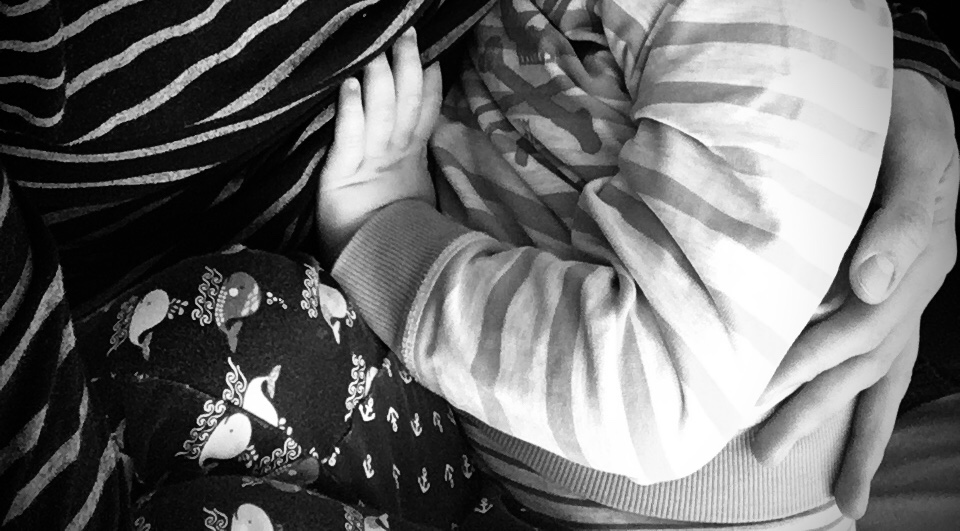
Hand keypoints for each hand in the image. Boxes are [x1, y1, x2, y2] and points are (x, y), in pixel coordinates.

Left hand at [317, 27, 440, 253]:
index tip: (434, 59)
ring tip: (381, 53)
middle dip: (408, 70)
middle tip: (408, 36)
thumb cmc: (392, 243)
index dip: (430, 88)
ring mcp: (370, 167)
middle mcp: (394, 160)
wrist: (378, 277)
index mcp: (412, 165)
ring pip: (380, 116)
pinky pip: (348, 138)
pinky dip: (351, 112)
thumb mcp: (416, 207)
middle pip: (406, 107)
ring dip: (381, 82)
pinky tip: (351, 86)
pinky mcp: (342, 177)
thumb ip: (422, 177)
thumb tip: (440, 159)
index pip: (425, 118)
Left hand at [751, 69, 958, 517]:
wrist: (917, 99)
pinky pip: (888, 356)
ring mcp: (906, 294)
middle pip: (859, 362)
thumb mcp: (915, 153)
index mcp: (913, 259)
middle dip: (813, 408)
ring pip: (875, 371)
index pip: (852, 327)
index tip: (757, 393)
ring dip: (847, 424)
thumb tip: (866, 287)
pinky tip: (854, 426)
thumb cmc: (906, 121)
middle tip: (766, 450)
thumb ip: (897, 219)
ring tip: (837, 491)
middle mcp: (910, 288)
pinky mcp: (893, 289)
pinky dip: (871, 399)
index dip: (805, 362)